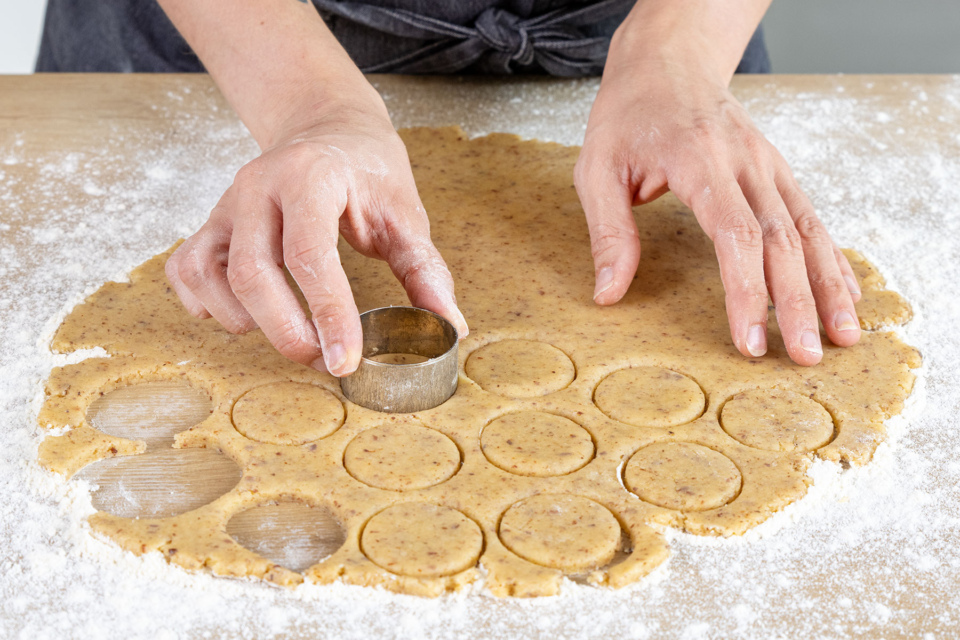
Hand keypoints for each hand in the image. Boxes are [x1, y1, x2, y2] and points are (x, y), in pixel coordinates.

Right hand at [165, 100, 467, 375]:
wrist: (325, 124)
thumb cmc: (365, 168)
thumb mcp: (404, 211)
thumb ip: (424, 267)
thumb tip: (452, 325)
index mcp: (311, 176)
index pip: (310, 255)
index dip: (328, 314)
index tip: (345, 361)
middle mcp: (257, 186)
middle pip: (251, 274)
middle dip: (286, 331)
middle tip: (323, 360)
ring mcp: (226, 204)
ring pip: (212, 277)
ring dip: (247, 322)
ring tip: (293, 333)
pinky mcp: (209, 222)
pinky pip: (187, 272)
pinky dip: (208, 305)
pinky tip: (246, 315)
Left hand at [575, 38, 860, 365]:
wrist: (667, 61)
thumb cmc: (628, 115)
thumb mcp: (597, 167)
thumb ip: (607, 231)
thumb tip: (609, 294)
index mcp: (699, 160)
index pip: (735, 234)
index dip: (747, 291)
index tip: (751, 340)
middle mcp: (744, 162)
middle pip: (781, 240)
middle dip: (797, 302)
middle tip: (805, 356)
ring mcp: (767, 165)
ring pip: (807, 230)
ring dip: (828, 285)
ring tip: (844, 335)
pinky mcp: (776, 171)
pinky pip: (810, 217)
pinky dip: (830, 256)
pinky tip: (844, 292)